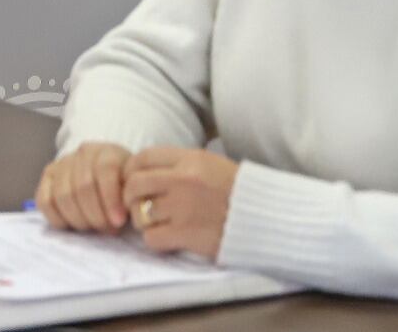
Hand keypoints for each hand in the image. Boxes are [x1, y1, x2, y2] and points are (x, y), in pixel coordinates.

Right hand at [34, 142, 130, 232]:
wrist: (109, 174)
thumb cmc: (124, 186)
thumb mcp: (134, 187)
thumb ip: (130, 198)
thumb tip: (117, 220)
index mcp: (108, 152)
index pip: (105, 170)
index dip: (110, 199)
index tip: (119, 222)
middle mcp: (83, 153)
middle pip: (82, 186)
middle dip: (96, 215)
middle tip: (107, 229)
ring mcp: (62, 163)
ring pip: (63, 195)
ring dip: (79, 219)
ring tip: (92, 228)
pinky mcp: (48, 177)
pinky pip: (44, 201)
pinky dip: (57, 218)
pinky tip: (72, 225)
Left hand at [120, 147, 237, 260]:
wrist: (267, 218)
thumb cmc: (240, 191)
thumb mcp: (211, 164)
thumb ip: (180, 164)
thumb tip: (146, 169)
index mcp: (190, 159)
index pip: (143, 157)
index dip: (131, 170)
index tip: (132, 181)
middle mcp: (183, 180)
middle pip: (134, 184)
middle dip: (129, 197)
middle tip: (137, 206)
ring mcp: (183, 208)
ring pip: (140, 213)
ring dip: (143, 221)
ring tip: (157, 223)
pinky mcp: (187, 234)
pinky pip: (152, 237)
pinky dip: (156, 240)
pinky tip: (168, 238)